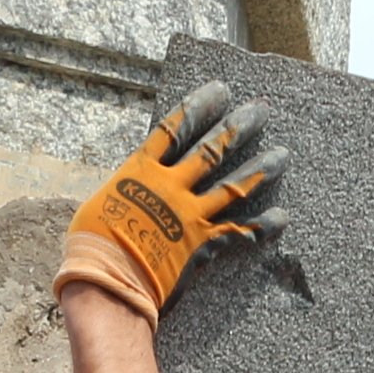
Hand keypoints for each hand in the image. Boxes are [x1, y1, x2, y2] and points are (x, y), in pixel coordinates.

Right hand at [62, 82, 287, 320]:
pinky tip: (282, 216)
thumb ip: (124, 190)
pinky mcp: (201, 246)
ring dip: (260, 170)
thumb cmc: (91, 246)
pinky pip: (238, 232)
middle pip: (211, 150)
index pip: (174, 128)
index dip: (199, 107)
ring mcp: (189, 215)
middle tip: (262, 110)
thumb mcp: (100, 204)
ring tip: (282, 155)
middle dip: (238, 127)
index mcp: (141, 171)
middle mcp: (170, 187)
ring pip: (232, 187)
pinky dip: (261, 226)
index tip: (221, 91)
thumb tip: (129, 190)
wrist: (104, 281)